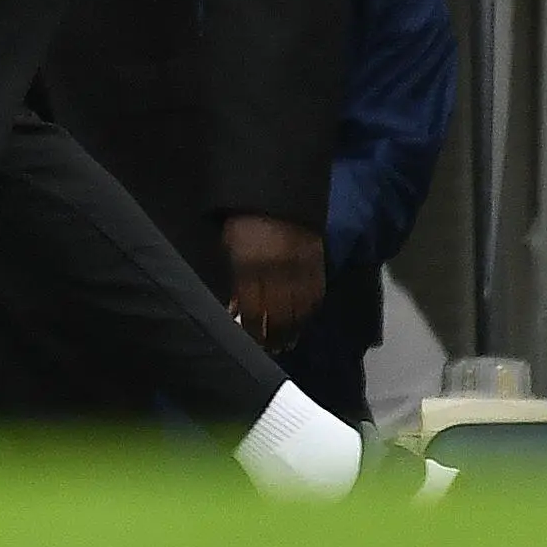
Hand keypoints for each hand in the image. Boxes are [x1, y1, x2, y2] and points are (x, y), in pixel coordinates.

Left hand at [222, 214, 324, 352]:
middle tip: (270, 351)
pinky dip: (309, 314)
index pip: (253, 307)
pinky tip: (302, 324)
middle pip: (278, 313)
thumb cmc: (243, 221)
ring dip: (292, 330)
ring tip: (285, 345)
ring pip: (299, 309)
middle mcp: (277, 270)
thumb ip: (233, 279)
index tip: (250, 344)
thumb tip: (233, 310)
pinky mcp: (318, 265)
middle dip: (273, 335)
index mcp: (250, 264)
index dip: (252, 329)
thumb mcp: (228, 246)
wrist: (276, 195)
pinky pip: (316, 296)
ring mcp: (300, 268)